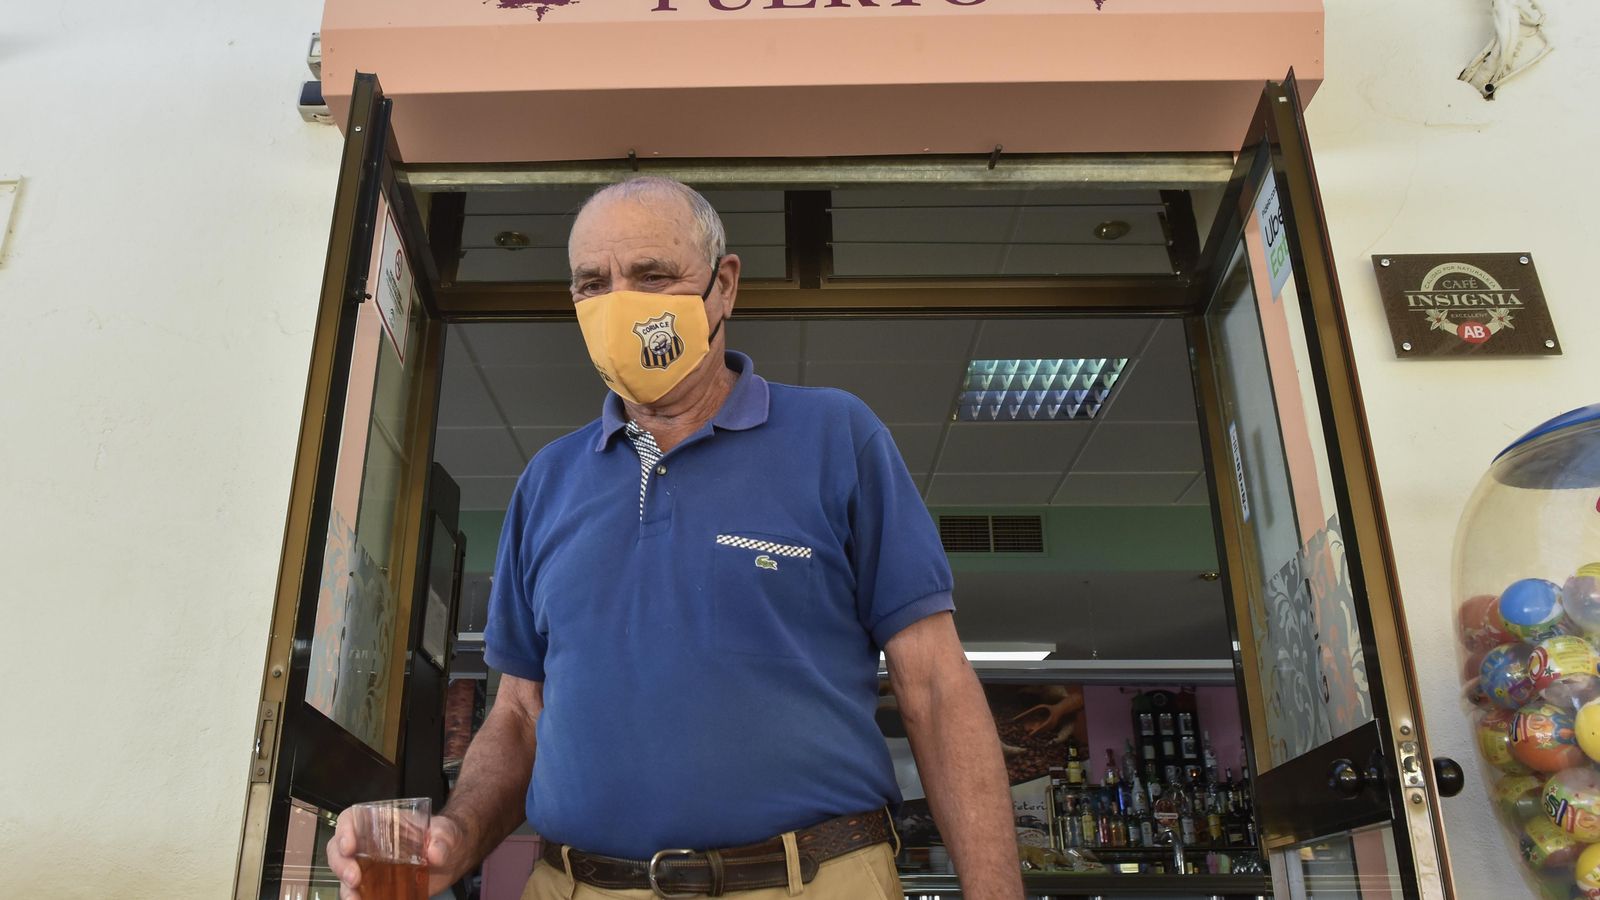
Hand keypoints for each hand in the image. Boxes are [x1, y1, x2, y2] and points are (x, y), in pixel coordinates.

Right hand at [328, 808, 468, 898]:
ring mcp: (371, 866)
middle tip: (353, 879)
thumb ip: (442, 838)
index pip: (351, 819)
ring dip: (345, 888)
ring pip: (344, 874)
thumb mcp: (446, 832)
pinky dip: (357, 899)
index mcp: (381, 822)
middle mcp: (369, 844)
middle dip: (340, 864)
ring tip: (354, 899)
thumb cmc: (444, 837)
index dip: (344, 830)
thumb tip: (435, 852)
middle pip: (339, 849)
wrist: (453, 857)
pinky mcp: (377, 885)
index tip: (349, 846)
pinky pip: (359, 893)